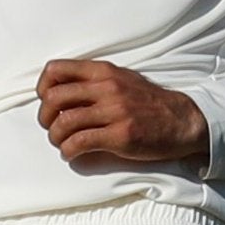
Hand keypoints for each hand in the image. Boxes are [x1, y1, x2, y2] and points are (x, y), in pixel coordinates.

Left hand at [36, 58, 208, 165]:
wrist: (182, 119)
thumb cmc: (148, 101)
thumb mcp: (120, 78)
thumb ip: (93, 80)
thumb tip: (60, 89)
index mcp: (102, 71)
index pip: (56, 70)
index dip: (43, 88)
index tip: (47, 102)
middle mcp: (105, 87)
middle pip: (54, 98)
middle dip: (45, 117)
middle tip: (50, 127)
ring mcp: (113, 111)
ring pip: (64, 123)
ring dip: (55, 137)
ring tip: (62, 143)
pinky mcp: (120, 135)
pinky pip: (80, 143)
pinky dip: (68, 151)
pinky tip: (71, 154)